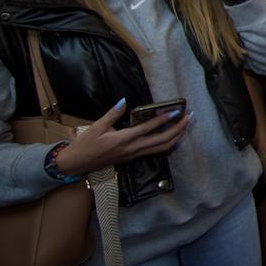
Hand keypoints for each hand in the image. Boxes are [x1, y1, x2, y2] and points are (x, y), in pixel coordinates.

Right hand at [55, 98, 192, 175]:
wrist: (77, 165)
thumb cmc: (85, 145)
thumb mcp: (96, 127)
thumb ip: (112, 114)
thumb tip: (123, 101)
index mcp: (124, 139)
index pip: (149, 128)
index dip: (164, 119)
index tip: (177, 111)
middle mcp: (133, 148)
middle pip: (162, 141)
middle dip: (178, 129)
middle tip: (189, 117)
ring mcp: (134, 155)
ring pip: (161, 148)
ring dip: (176, 137)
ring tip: (185, 126)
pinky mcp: (133, 158)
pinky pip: (155, 152)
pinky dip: (167, 144)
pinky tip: (173, 137)